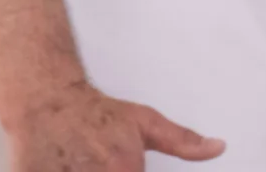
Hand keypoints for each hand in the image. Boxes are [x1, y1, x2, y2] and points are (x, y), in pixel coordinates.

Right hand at [9, 81, 224, 169]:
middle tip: (102, 160)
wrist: (47, 100)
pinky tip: (70, 164)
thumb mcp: (145, 123)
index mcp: (125, 169)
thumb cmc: (97, 114)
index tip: (128, 168)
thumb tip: (219, 148)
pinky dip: (66, 171)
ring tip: (85, 161)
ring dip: (85, 171)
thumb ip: (183, 141)